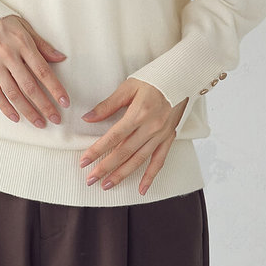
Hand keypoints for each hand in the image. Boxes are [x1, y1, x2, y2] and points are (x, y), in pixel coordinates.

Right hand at [0, 7, 69, 128]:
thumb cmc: (2, 21)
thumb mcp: (24, 26)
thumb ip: (42, 45)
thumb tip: (60, 59)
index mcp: (22, 42)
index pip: (42, 70)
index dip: (55, 88)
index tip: (64, 102)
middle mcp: (7, 54)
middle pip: (29, 86)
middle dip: (44, 105)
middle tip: (55, 118)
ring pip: (13, 93)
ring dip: (28, 111)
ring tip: (39, 122)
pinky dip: (5, 107)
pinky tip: (16, 117)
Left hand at [79, 79, 187, 194]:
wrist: (182, 76)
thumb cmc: (154, 78)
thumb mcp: (128, 87)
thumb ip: (108, 105)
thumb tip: (88, 118)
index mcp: (138, 113)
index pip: (113, 137)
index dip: (97, 150)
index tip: (84, 161)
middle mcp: (150, 127)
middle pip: (124, 152)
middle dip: (105, 168)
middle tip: (90, 179)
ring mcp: (161, 134)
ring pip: (139, 160)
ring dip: (122, 175)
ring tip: (107, 185)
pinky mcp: (169, 137)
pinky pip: (159, 160)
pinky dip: (150, 176)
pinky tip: (141, 189)